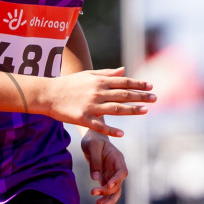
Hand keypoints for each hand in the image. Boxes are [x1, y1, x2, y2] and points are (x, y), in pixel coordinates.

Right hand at [38, 68, 153, 135]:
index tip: (151, 86)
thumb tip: (124, 70)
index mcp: (99, 81)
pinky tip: (122, 133)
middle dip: (140, 96)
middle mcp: (97, 92)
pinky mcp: (83, 118)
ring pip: (115, 109)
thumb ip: (107, 74)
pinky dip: (111, 129)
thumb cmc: (69, 84)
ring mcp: (90, 106)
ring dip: (132, 110)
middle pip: (123, 95)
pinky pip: (99, 125)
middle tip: (155, 98)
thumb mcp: (88, 75)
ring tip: (145, 111)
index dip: (138, 84)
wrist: (48, 94)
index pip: (123, 82)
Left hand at [81, 132, 127, 203]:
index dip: (117, 179)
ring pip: (114, 190)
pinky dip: (103, 197)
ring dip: (109, 199)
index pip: (122, 171)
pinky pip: (106, 190)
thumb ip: (95, 162)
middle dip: (110, 193)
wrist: (92, 138)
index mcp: (117, 159)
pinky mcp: (105, 177)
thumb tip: (95, 178)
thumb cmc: (93, 140)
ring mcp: (112, 174)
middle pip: (118, 184)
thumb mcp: (93, 147)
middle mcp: (117, 168)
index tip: (109, 184)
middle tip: (99, 200)